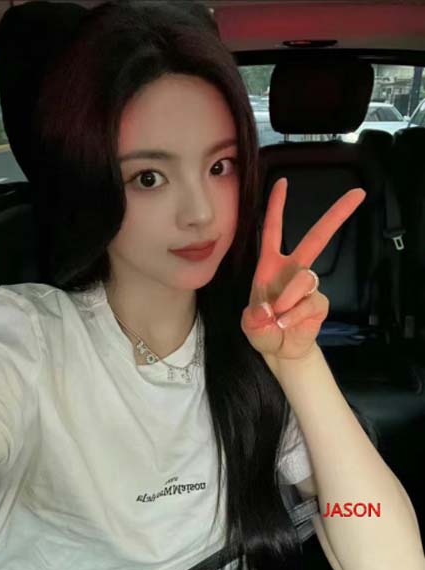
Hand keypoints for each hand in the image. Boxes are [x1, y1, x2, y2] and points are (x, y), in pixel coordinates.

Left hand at [240, 178, 365, 363]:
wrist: (279, 350)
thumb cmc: (262, 329)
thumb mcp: (249, 323)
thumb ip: (253, 316)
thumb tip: (269, 309)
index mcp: (271, 265)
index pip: (274, 230)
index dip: (277, 206)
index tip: (282, 182)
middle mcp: (293, 269)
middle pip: (317, 237)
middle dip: (336, 216)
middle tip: (357, 195)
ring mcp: (309, 286)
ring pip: (305, 278)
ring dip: (288, 298)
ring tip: (276, 316)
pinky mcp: (320, 302)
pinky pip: (310, 303)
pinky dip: (294, 317)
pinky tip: (285, 325)